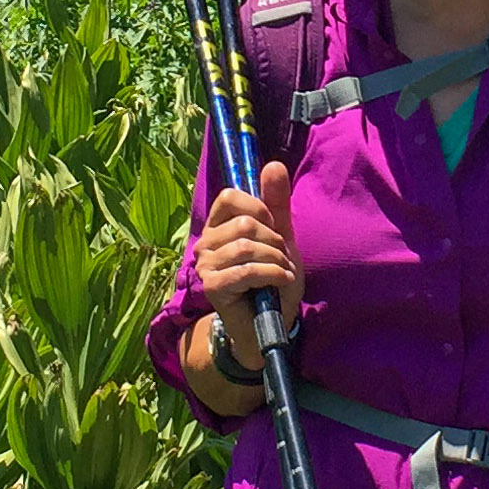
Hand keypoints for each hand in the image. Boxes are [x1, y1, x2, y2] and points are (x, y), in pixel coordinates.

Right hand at [193, 160, 301, 369]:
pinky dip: (272, 274)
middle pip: (244, 223)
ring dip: (276, 260)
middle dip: (274, 241)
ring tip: (282, 273)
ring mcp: (206, 266)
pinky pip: (247, 270)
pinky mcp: (213, 287)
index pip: (230, 196)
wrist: (271, 324)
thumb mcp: (281, 237)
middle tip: (281, 259)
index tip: (273, 230)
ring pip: (247, 246)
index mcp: (219, 227)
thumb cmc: (273, 280)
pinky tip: (281, 282)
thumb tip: (274, 164)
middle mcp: (206, 243)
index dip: (259, 209)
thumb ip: (277, 203)